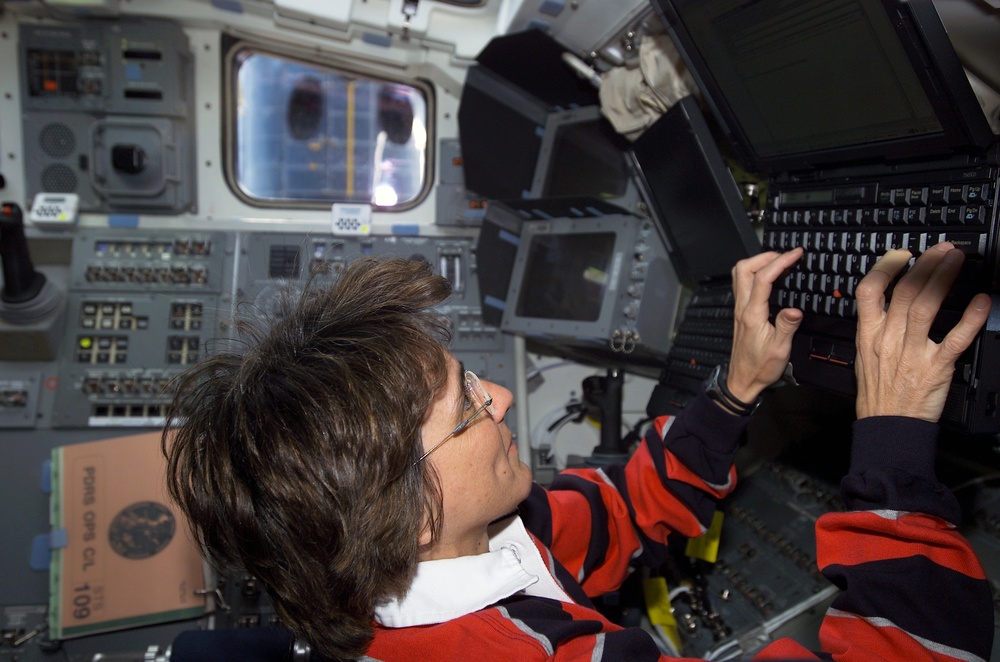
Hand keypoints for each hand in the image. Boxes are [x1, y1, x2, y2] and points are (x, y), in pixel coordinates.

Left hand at [726, 248, 804, 402]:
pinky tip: (769, 277)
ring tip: (778, 261)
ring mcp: (739, 309)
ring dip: (757, 262)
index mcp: (752, 314)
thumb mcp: (779, 350)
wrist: (742, 380)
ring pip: (740, 275)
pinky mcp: (741, 313)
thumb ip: (786, 327)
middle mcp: (742, 308)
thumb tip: (795, 309)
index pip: (763, 278)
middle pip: (744, 269)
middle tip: (786, 255)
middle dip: (765, 256)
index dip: (780, 262)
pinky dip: (755, 273)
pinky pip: (743, 285)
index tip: (796, 254)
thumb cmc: (760, 367)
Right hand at [854, 243, 991, 420]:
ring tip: (956, 261)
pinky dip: (970, 318)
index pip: (869, 291)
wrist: (888, 427)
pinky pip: (955, 339)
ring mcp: (912, 353)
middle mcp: (889, 340)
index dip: (886, 267)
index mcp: (869, 335)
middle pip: (904, 291)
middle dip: (924, 265)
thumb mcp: (865, 356)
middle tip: (941, 250)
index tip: (902, 255)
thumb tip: (889, 302)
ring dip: (942, 279)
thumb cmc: (878, 394)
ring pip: (926, 307)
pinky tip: (981, 301)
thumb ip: (876, 328)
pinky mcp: (935, 367)